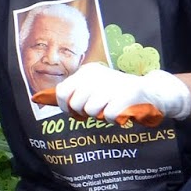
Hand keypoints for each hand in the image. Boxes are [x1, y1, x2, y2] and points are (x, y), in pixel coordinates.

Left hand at [56, 63, 190, 123]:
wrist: (151, 92)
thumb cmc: (116, 92)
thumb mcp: (93, 87)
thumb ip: (72, 93)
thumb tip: (38, 98)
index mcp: (87, 72)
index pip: (63, 91)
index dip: (66, 106)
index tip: (74, 111)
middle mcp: (98, 75)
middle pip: (76, 104)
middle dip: (83, 113)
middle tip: (95, 111)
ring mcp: (113, 84)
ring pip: (91, 111)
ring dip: (100, 116)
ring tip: (110, 108)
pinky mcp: (127, 95)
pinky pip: (108, 116)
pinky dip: (112, 119)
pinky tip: (120, 112)